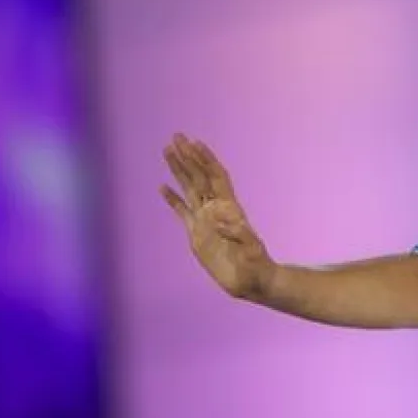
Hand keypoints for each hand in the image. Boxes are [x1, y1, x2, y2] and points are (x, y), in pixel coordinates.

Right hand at [160, 134, 273, 299]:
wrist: (252, 281)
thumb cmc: (256, 267)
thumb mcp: (252, 251)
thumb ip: (240, 236)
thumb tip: (221, 220)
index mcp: (229, 209)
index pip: (215, 178)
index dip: (206, 160)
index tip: (194, 143)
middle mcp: (216, 210)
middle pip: (200, 177)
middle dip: (188, 156)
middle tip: (175, 136)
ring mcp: (205, 221)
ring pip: (189, 188)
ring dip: (179, 170)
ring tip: (167, 150)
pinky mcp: (196, 235)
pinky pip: (182, 212)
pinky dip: (172, 199)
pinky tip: (162, 187)